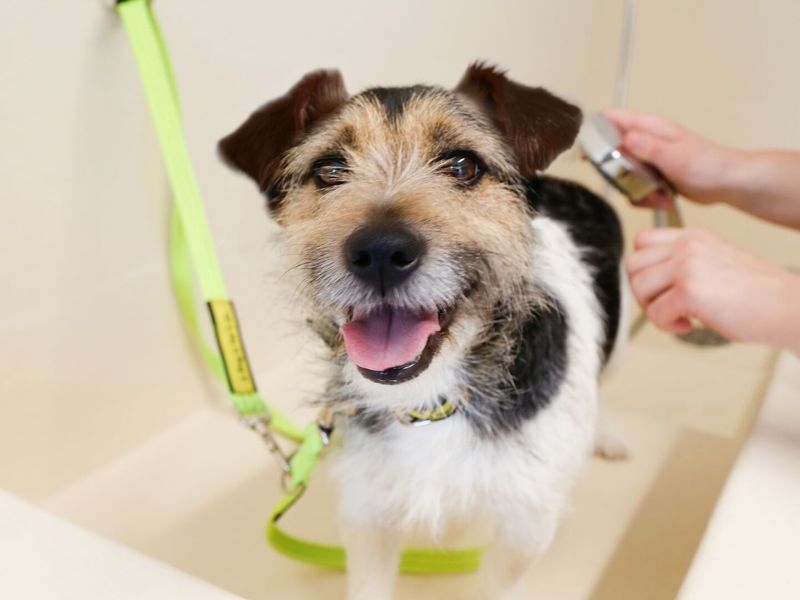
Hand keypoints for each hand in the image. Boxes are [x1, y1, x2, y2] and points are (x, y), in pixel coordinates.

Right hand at [605, 110, 744, 208]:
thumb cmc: (710, 164)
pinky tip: (664, 199)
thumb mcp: (676, 156)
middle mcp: (645, 141)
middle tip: (633, 183)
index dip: (594, 132)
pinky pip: (635, 188)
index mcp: (649, 128)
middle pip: (611, 154)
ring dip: (635, 190)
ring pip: (622, 176)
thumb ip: (649, 147)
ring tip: (657, 194)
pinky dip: (646, 198)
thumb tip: (625, 138)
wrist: (728, 182)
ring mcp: (647, 159)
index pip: (611, 120)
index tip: (589, 154)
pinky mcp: (651, 175)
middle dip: (618, 174)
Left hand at [626, 227, 799, 353]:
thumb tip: (644, 280)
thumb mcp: (714, 263)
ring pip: (639, 287)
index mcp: (693, 237)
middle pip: (633, 265)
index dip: (644, 269)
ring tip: (679, 317)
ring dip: (653, 309)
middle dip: (643, 291)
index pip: (642, 242)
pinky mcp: (690, 291)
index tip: (663, 287)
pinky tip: (689, 326)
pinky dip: (666, 326)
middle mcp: (688, 246)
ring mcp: (687, 266)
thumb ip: (682, 263)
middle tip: (666, 306)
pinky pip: (654, 312)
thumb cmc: (755, 294)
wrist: (788, 307)